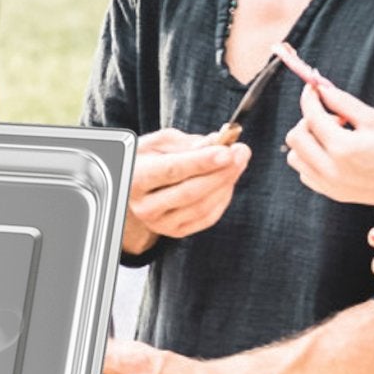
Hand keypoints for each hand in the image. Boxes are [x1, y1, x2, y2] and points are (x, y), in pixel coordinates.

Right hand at [123, 128, 248, 254]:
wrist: (133, 187)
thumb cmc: (146, 160)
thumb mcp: (157, 143)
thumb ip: (187, 142)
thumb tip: (218, 143)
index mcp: (134, 178)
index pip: (171, 171)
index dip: (201, 162)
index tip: (226, 152)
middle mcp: (144, 206)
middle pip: (190, 191)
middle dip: (221, 172)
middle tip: (241, 151)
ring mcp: (159, 223)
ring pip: (202, 206)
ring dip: (226, 183)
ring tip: (238, 162)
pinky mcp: (175, 231)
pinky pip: (207, 218)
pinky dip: (223, 198)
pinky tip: (227, 181)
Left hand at [284, 77, 373, 209]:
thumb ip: (345, 103)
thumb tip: (321, 88)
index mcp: (344, 148)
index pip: (311, 116)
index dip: (310, 98)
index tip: (313, 88)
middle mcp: (331, 169)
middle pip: (295, 137)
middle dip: (309, 121)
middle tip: (336, 119)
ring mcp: (329, 184)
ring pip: (295, 156)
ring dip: (308, 141)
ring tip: (335, 138)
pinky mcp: (331, 193)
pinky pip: (305, 172)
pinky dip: (311, 159)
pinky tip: (333, 154)